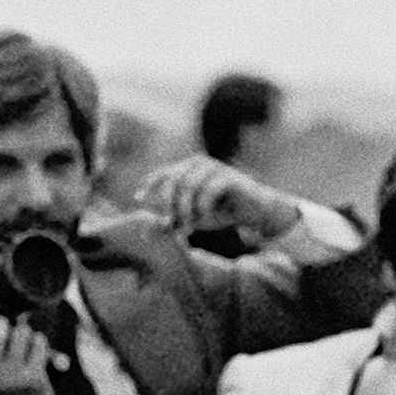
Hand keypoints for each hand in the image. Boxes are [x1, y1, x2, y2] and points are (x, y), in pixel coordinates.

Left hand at [140, 156, 300, 241]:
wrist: (257, 211)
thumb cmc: (222, 212)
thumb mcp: (192, 218)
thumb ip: (172, 221)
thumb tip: (146, 231)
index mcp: (189, 167)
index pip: (163, 173)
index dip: (149, 185)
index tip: (138, 198)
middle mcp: (200, 163)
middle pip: (174, 180)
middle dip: (170, 204)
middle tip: (174, 223)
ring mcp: (216, 168)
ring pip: (189, 186)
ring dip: (186, 208)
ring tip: (190, 225)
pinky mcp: (230, 177)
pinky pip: (208, 191)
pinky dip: (203, 207)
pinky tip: (204, 219)